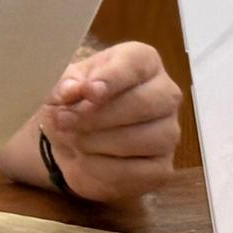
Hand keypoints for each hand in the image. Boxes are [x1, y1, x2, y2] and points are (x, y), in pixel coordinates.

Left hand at [38, 42, 180, 201]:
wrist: (72, 140)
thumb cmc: (74, 101)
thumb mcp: (63, 84)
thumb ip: (66, 83)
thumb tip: (71, 89)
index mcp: (143, 62)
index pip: (137, 62)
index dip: (112, 77)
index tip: (89, 91)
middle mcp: (165, 94)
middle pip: (143, 103)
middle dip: (98, 115)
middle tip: (64, 119)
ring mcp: (168, 133)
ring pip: (141, 139)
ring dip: (96, 141)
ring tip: (69, 138)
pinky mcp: (162, 168)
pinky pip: (135, 171)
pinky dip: (100, 167)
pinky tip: (82, 159)